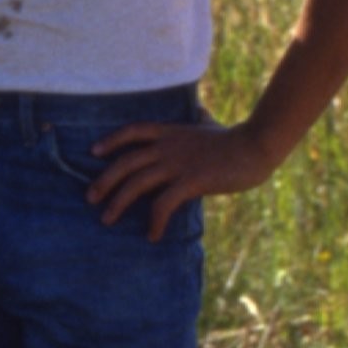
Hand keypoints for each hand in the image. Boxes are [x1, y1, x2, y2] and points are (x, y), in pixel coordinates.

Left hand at [84, 120, 274, 241]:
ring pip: (137, 183)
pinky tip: (152, 235)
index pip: (132, 131)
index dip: (111, 140)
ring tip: (107, 219)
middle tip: (91, 198)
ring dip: (118, 203)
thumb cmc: (234, 138)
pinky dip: (154, 221)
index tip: (94, 152)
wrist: (255, 146)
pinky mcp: (191, 181)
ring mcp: (178, 163)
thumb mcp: (210, 124)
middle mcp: (168, 146)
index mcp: (170, 132)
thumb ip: (200, 120)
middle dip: (104, 181)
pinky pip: (163, 204)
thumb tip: (201, 113)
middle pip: (126, 162)